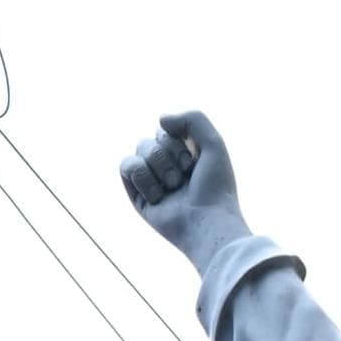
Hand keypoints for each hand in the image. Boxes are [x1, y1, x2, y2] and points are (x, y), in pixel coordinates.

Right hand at [119, 110, 247, 266]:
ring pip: (139, 149)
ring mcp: (151, 181)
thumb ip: (192, 118)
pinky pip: (126, 166)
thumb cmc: (214, 187)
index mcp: (184, 152)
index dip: (178, 141)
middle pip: (152, 138)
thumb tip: (160, 119)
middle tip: (184, 179)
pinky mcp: (138, 197)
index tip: (194, 163)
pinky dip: (142, 176)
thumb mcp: (213, 142)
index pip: (167, 128)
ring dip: (158, 166)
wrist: (206, 222)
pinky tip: (158, 196)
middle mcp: (166, 165)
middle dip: (167, 155)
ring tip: (173, 188)